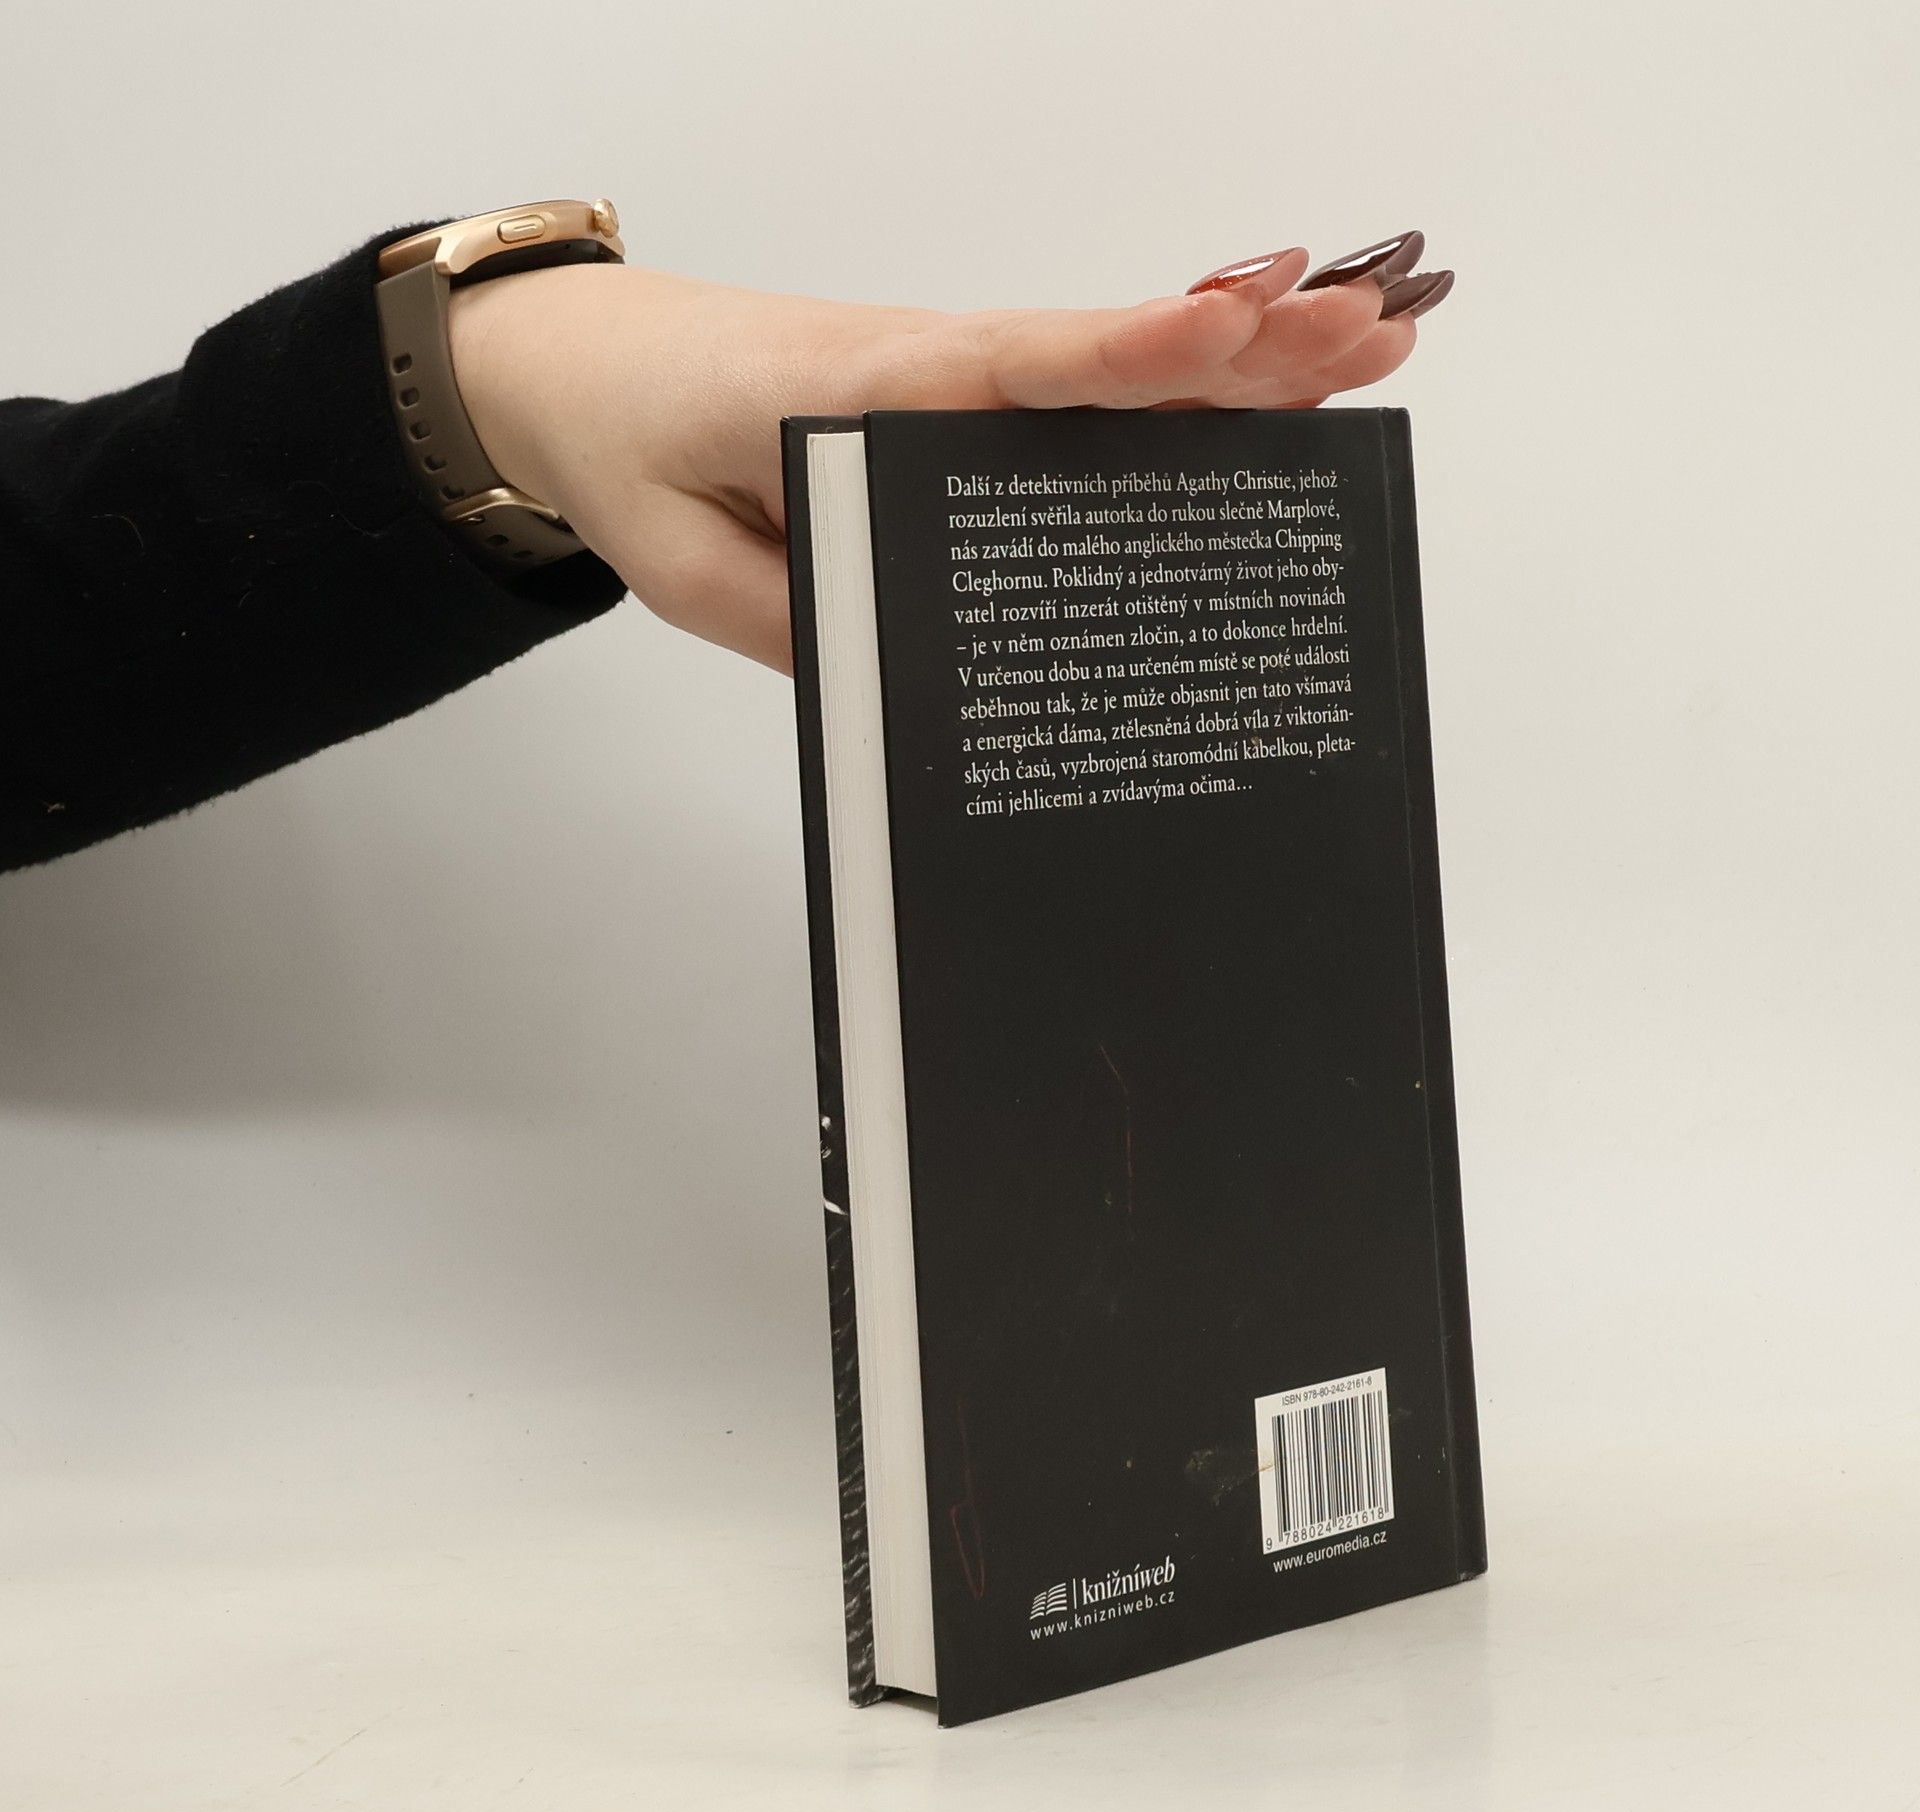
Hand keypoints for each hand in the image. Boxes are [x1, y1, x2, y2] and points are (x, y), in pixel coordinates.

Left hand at [447, 235, 1452, 670]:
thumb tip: (927, 685)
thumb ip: (802, 619)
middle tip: (1368, 327)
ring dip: (1239, 354)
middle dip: (1239, 347)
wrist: (572, 367)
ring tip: (1370, 333)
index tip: (1224, 326)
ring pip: (1110, 369)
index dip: (1122, 354)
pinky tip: (1262, 375)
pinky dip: (1178, 379)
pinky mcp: (956, 400)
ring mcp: (950, 379)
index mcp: (851, 398)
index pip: (1005, 371)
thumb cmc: (625, 444)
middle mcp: (925, 370)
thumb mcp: (684, 565)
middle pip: (1099, 359)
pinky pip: (1079, 391)